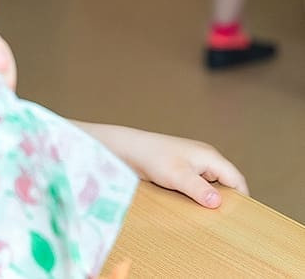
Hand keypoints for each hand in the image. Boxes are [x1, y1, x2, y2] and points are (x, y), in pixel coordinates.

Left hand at [88, 125, 248, 207]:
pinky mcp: (181, 168)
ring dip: (209, 198)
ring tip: (207, 215)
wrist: (128, 149)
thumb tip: (218, 203)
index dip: (241, 198)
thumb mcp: (177, 176)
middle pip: (225, 182)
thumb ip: (199, 189)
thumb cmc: (152, 157)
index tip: (240, 218)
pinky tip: (192, 205)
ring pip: (211, 184)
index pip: (236, 179)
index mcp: (210, 156)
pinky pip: (197, 184)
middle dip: (226, 200)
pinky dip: (198, 194)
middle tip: (223, 219)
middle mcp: (204, 158)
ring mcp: (193, 163)